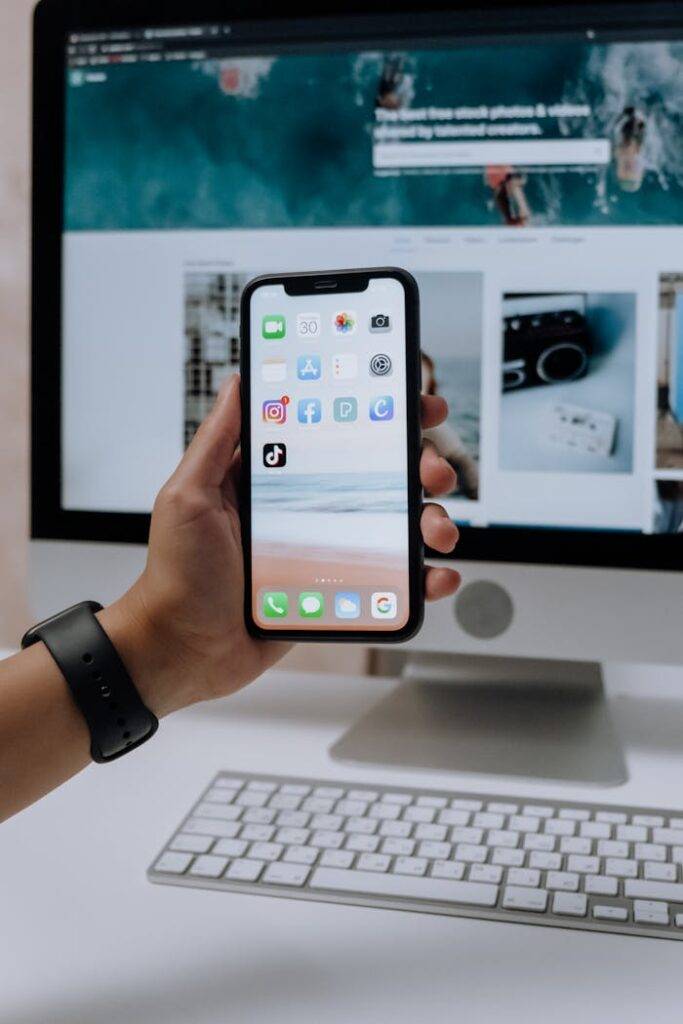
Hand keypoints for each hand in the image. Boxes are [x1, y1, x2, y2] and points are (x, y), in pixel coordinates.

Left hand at [101, 376, 460, 716]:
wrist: (184, 649)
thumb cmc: (178, 575)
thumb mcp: (189, 495)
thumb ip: (216, 439)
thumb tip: (240, 380)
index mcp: (276, 477)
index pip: (336, 432)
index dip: (379, 414)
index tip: (414, 403)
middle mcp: (307, 508)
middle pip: (380, 475)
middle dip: (420, 466)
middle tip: (433, 472)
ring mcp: (327, 549)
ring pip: (396, 525)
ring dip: (432, 520)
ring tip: (438, 532)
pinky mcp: (338, 592)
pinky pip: (391, 580)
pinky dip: (423, 577)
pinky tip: (436, 576)